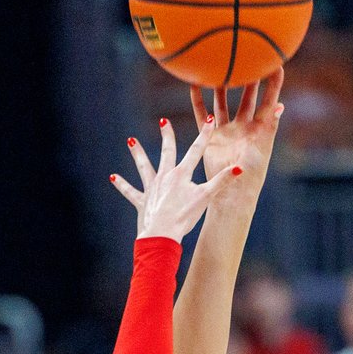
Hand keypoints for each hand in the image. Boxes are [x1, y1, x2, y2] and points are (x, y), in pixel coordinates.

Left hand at [111, 118, 240, 242]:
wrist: (162, 233)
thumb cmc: (184, 216)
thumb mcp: (205, 198)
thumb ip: (221, 181)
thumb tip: (240, 168)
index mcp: (181, 174)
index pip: (195, 151)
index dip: (204, 135)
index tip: (208, 120)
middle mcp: (165, 176)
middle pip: (166, 152)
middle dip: (166, 136)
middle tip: (163, 122)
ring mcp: (152, 188)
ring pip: (143, 167)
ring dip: (138, 153)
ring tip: (130, 141)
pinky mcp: (142, 201)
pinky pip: (130, 192)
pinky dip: (122, 185)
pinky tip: (112, 177)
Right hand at [190, 71, 284, 198]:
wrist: (233, 192)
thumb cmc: (252, 173)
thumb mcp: (264, 147)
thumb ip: (270, 126)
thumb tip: (280, 106)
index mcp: (260, 128)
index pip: (269, 100)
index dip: (273, 82)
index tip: (276, 62)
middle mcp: (244, 127)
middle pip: (246, 96)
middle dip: (247, 77)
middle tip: (245, 55)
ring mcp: (226, 131)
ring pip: (222, 102)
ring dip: (220, 85)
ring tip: (217, 65)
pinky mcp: (210, 138)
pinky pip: (202, 116)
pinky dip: (197, 101)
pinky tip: (193, 85)